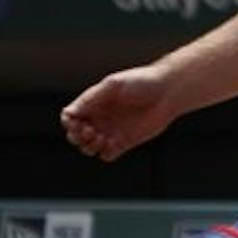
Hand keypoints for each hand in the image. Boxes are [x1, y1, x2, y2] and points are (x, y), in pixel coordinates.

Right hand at [62, 66, 179, 161]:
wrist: (168, 92)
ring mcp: (111, 131)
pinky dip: (105, 153)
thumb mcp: (113, 85)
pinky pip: (107, 155)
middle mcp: (100, 118)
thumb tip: (70, 113)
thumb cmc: (141, 82)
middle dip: (77, 137)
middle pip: (76, 135)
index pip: (70, 117)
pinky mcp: (124, 142)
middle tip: (89, 132)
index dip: (69, 123)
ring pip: (89, 147)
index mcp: (93, 103)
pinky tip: (112, 144)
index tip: (78, 123)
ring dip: (89, 147)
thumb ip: (91, 98)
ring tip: (101, 138)